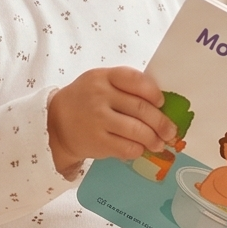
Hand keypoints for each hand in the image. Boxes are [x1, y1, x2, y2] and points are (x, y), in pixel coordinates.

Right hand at [49, 67, 179, 176]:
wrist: (56, 121)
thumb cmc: (86, 99)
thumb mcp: (101, 82)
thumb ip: (126, 87)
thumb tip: (161, 105)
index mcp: (104, 77)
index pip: (136, 80)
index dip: (153, 93)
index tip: (161, 102)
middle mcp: (101, 96)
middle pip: (141, 109)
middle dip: (161, 123)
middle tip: (170, 131)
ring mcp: (98, 120)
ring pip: (137, 131)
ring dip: (154, 140)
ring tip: (159, 144)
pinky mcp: (97, 142)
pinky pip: (127, 148)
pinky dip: (138, 150)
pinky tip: (139, 149)